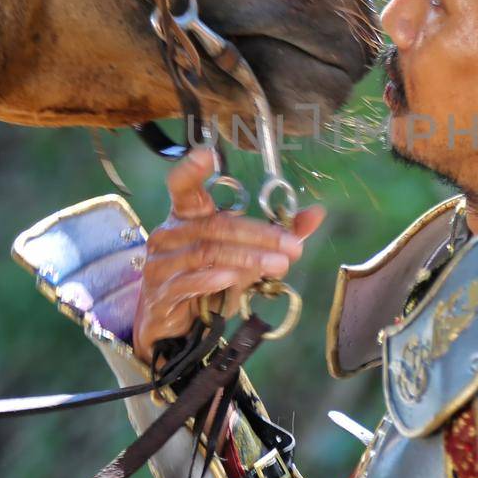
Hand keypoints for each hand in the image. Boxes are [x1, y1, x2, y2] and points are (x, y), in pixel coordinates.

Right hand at [131, 147, 324, 359]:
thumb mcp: (244, 253)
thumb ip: (277, 234)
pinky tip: (234, 278)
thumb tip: (316, 214)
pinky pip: (189, 281)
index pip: (183, 186)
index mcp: (187, 216)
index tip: (208, 154)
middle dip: (259, 235)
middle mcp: (170, 233)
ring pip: (208, 252)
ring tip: (279, 265)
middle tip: (293, 246)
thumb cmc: (209, 279)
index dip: (192, 170)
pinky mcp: (161, 291)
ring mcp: (162, 262)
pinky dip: (213, 278)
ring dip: (247, 258)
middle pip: (216, 226)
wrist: (175, 323)